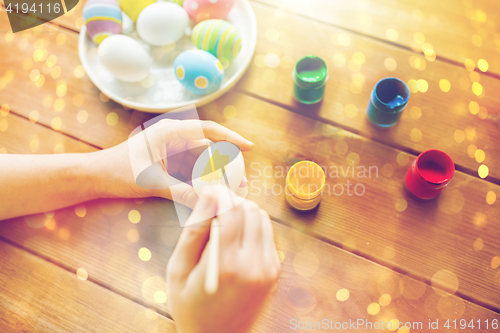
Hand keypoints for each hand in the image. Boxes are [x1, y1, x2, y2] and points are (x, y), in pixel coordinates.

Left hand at [95, 119, 252, 207]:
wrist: (94, 177)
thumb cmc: (117, 171)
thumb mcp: (151, 182)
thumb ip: (180, 193)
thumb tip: (207, 205)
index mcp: (170, 132)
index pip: (208, 130)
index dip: (231, 137)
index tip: (249, 147)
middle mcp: (174, 138)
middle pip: (208, 149)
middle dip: (226, 165)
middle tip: (240, 182)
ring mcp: (172, 151)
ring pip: (202, 162)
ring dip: (215, 175)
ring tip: (231, 190)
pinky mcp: (169, 164)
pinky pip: (191, 171)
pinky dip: (202, 181)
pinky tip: (212, 193)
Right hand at [167, 186, 280, 332]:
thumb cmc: (190, 306)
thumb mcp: (178, 270)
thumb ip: (194, 230)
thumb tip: (209, 195)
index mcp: (226, 266)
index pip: (232, 210)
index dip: (220, 193)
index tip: (209, 188)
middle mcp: (254, 265)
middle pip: (250, 209)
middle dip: (231, 201)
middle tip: (213, 207)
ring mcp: (268, 269)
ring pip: (262, 218)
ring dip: (244, 212)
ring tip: (223, 223)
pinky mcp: (274, 272)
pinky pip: (267, 234)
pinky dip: (252, 227)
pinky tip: (236, 239)